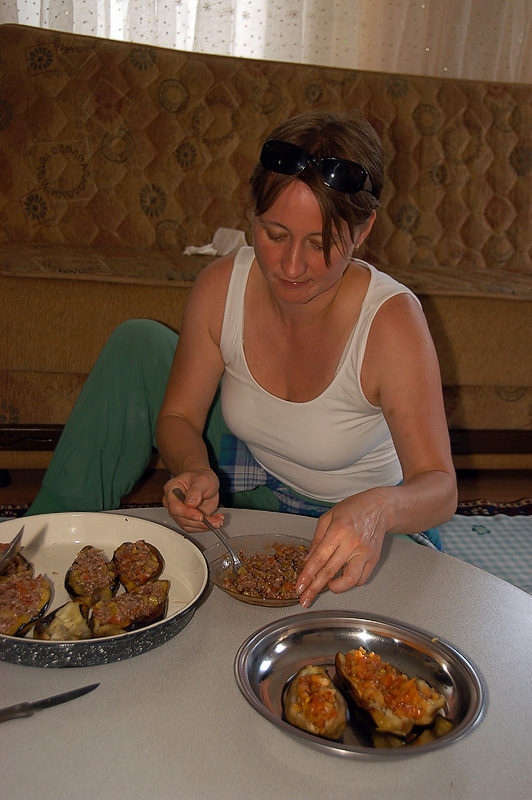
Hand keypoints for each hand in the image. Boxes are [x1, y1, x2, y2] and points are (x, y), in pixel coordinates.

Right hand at [162, 470, 223, 531]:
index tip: (200, 516)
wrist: (205, 482)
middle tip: (214, 521)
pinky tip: (216, 521)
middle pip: (181, 519)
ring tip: (218, 521)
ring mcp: (180, 512)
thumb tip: (190, 503)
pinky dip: (206, 526)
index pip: (175, 507)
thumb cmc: (201, 478)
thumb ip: (196, 490)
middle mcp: (173, 502)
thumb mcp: (202, 479)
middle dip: (199, 522)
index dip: (187, 513)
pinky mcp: (188, 518)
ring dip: (205, 526)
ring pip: (188, 525)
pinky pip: (195, 527)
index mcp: (171, 489)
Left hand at [296, 490, 388, 607]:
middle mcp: (352, 543)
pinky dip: (351, 582)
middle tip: (305, 599)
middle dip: (315, 588)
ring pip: (350, 580)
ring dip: (336, 587)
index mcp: (338, 530)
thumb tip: (308, 560)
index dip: (307, 575)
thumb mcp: (328, 517)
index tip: (300, 587)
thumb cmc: (353, 509)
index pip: (319, 558)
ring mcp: (365, 553)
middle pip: (330, 571)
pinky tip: (343, 576)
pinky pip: (362, 578)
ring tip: (328, 586)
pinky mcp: (374, 559)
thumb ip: (317, 539)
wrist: (380, 507)